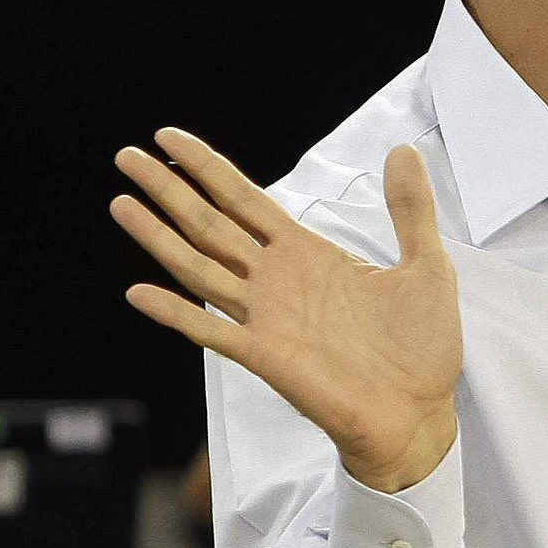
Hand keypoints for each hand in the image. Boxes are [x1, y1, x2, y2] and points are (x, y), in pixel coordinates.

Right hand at [112, 129, 462, 493]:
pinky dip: (176, 313)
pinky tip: (139, 293)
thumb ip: (410, 210)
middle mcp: (277, 280)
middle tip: (126, 155)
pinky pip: (211, 330)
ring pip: (199, 266)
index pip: (245, 199)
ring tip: (120, 202)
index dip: (207, 167)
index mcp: (307, 254)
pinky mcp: (266, 354)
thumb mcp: (427, 266)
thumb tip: (404, 149)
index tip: (169, 136)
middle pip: (210, 223)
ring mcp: (266, 316)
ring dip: (160, 236)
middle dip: (169, 189)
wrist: (419, 412)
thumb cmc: (421, 346)